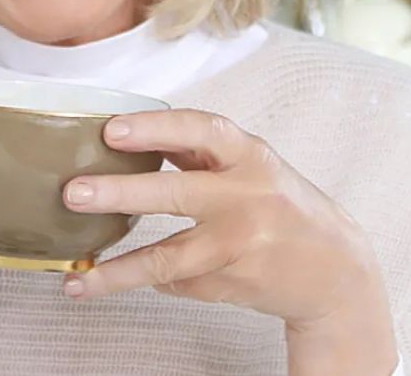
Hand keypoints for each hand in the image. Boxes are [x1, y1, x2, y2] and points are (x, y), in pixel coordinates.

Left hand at [60, 109, 395, 371]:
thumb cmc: (278, 203)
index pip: (201, 131)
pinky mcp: (234, 282)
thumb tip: (119, 130)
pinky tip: (107, 282)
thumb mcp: (249, 165)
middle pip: (178, 194)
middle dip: (121, 193)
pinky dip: (144, 280)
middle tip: (73, 193)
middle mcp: (248, 198)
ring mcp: (241, 245)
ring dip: (117, 272)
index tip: (110, 130)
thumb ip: (195, 149)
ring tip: (74, 276)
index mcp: (249, 157)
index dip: (154, 128)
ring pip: (170, 258)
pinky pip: (177, 281)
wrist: (337, 269)